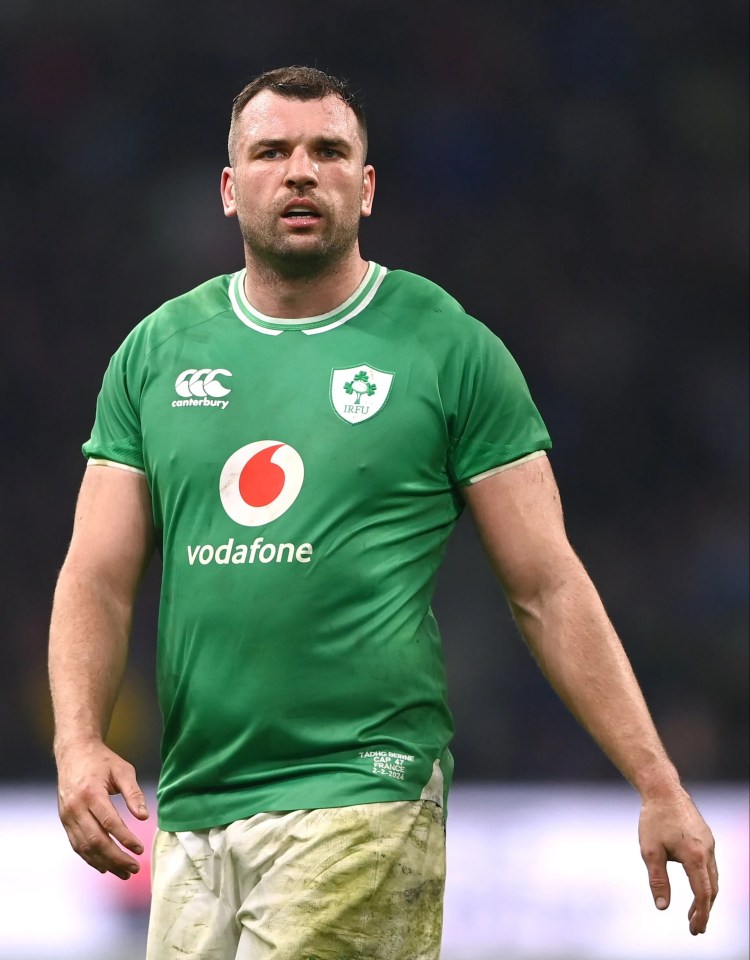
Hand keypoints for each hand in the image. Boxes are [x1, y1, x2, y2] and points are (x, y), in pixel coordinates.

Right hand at [56, 740, 148, 880]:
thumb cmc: (102, 760)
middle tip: (134, 868)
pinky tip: (105, 867)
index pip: (109, 823)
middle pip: (95, 840)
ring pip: (85, 847)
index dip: (125, 839)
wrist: (74, 752)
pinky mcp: (65, 821)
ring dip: (104, 863)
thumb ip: (134, 793)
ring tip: (124, 872)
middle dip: (116, 858)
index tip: (140, 849)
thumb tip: (144, 817)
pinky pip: (77, 845)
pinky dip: (91, 858)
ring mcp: (67, 816)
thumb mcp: (123, 770)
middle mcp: (76, 808)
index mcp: (91, 793)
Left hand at [638, 788, 717, 934]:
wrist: (663, 789)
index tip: (695, 930)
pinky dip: (705, 881)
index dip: (701, 915)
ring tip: (693, 913)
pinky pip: (710, 865)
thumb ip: (658, 880)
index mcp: (696, 856)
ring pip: (713, 877)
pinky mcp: (706, 837)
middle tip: (695, 928)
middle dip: (704, 910)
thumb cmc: (654, 819)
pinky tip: (694, 885)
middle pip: (712, 889)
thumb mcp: (650, 850)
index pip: (703, 894)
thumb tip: (662, 907)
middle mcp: (708, 851)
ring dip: (705, 897)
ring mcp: (710, 843)